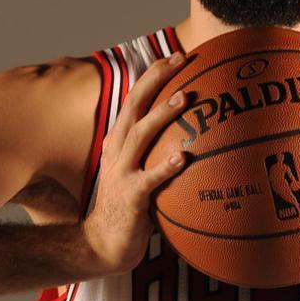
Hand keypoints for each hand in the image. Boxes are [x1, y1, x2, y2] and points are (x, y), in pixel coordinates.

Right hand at [81, 52, 190, 274]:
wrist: (103, 245)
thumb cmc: (130, 207)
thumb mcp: (140, 171)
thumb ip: (158, 152)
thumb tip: (196, 136)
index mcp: (119, 142)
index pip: (134, 99)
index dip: (153, 75)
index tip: (176, 56)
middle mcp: (117, 151)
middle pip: (133, 106)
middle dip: (155, 79)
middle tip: (180, 60)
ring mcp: (121, 173)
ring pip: (140, 135)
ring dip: (162, 115)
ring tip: (185, 98)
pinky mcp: (130, 197)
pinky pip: (150, 179)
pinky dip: (166, 167)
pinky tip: (184, 158)